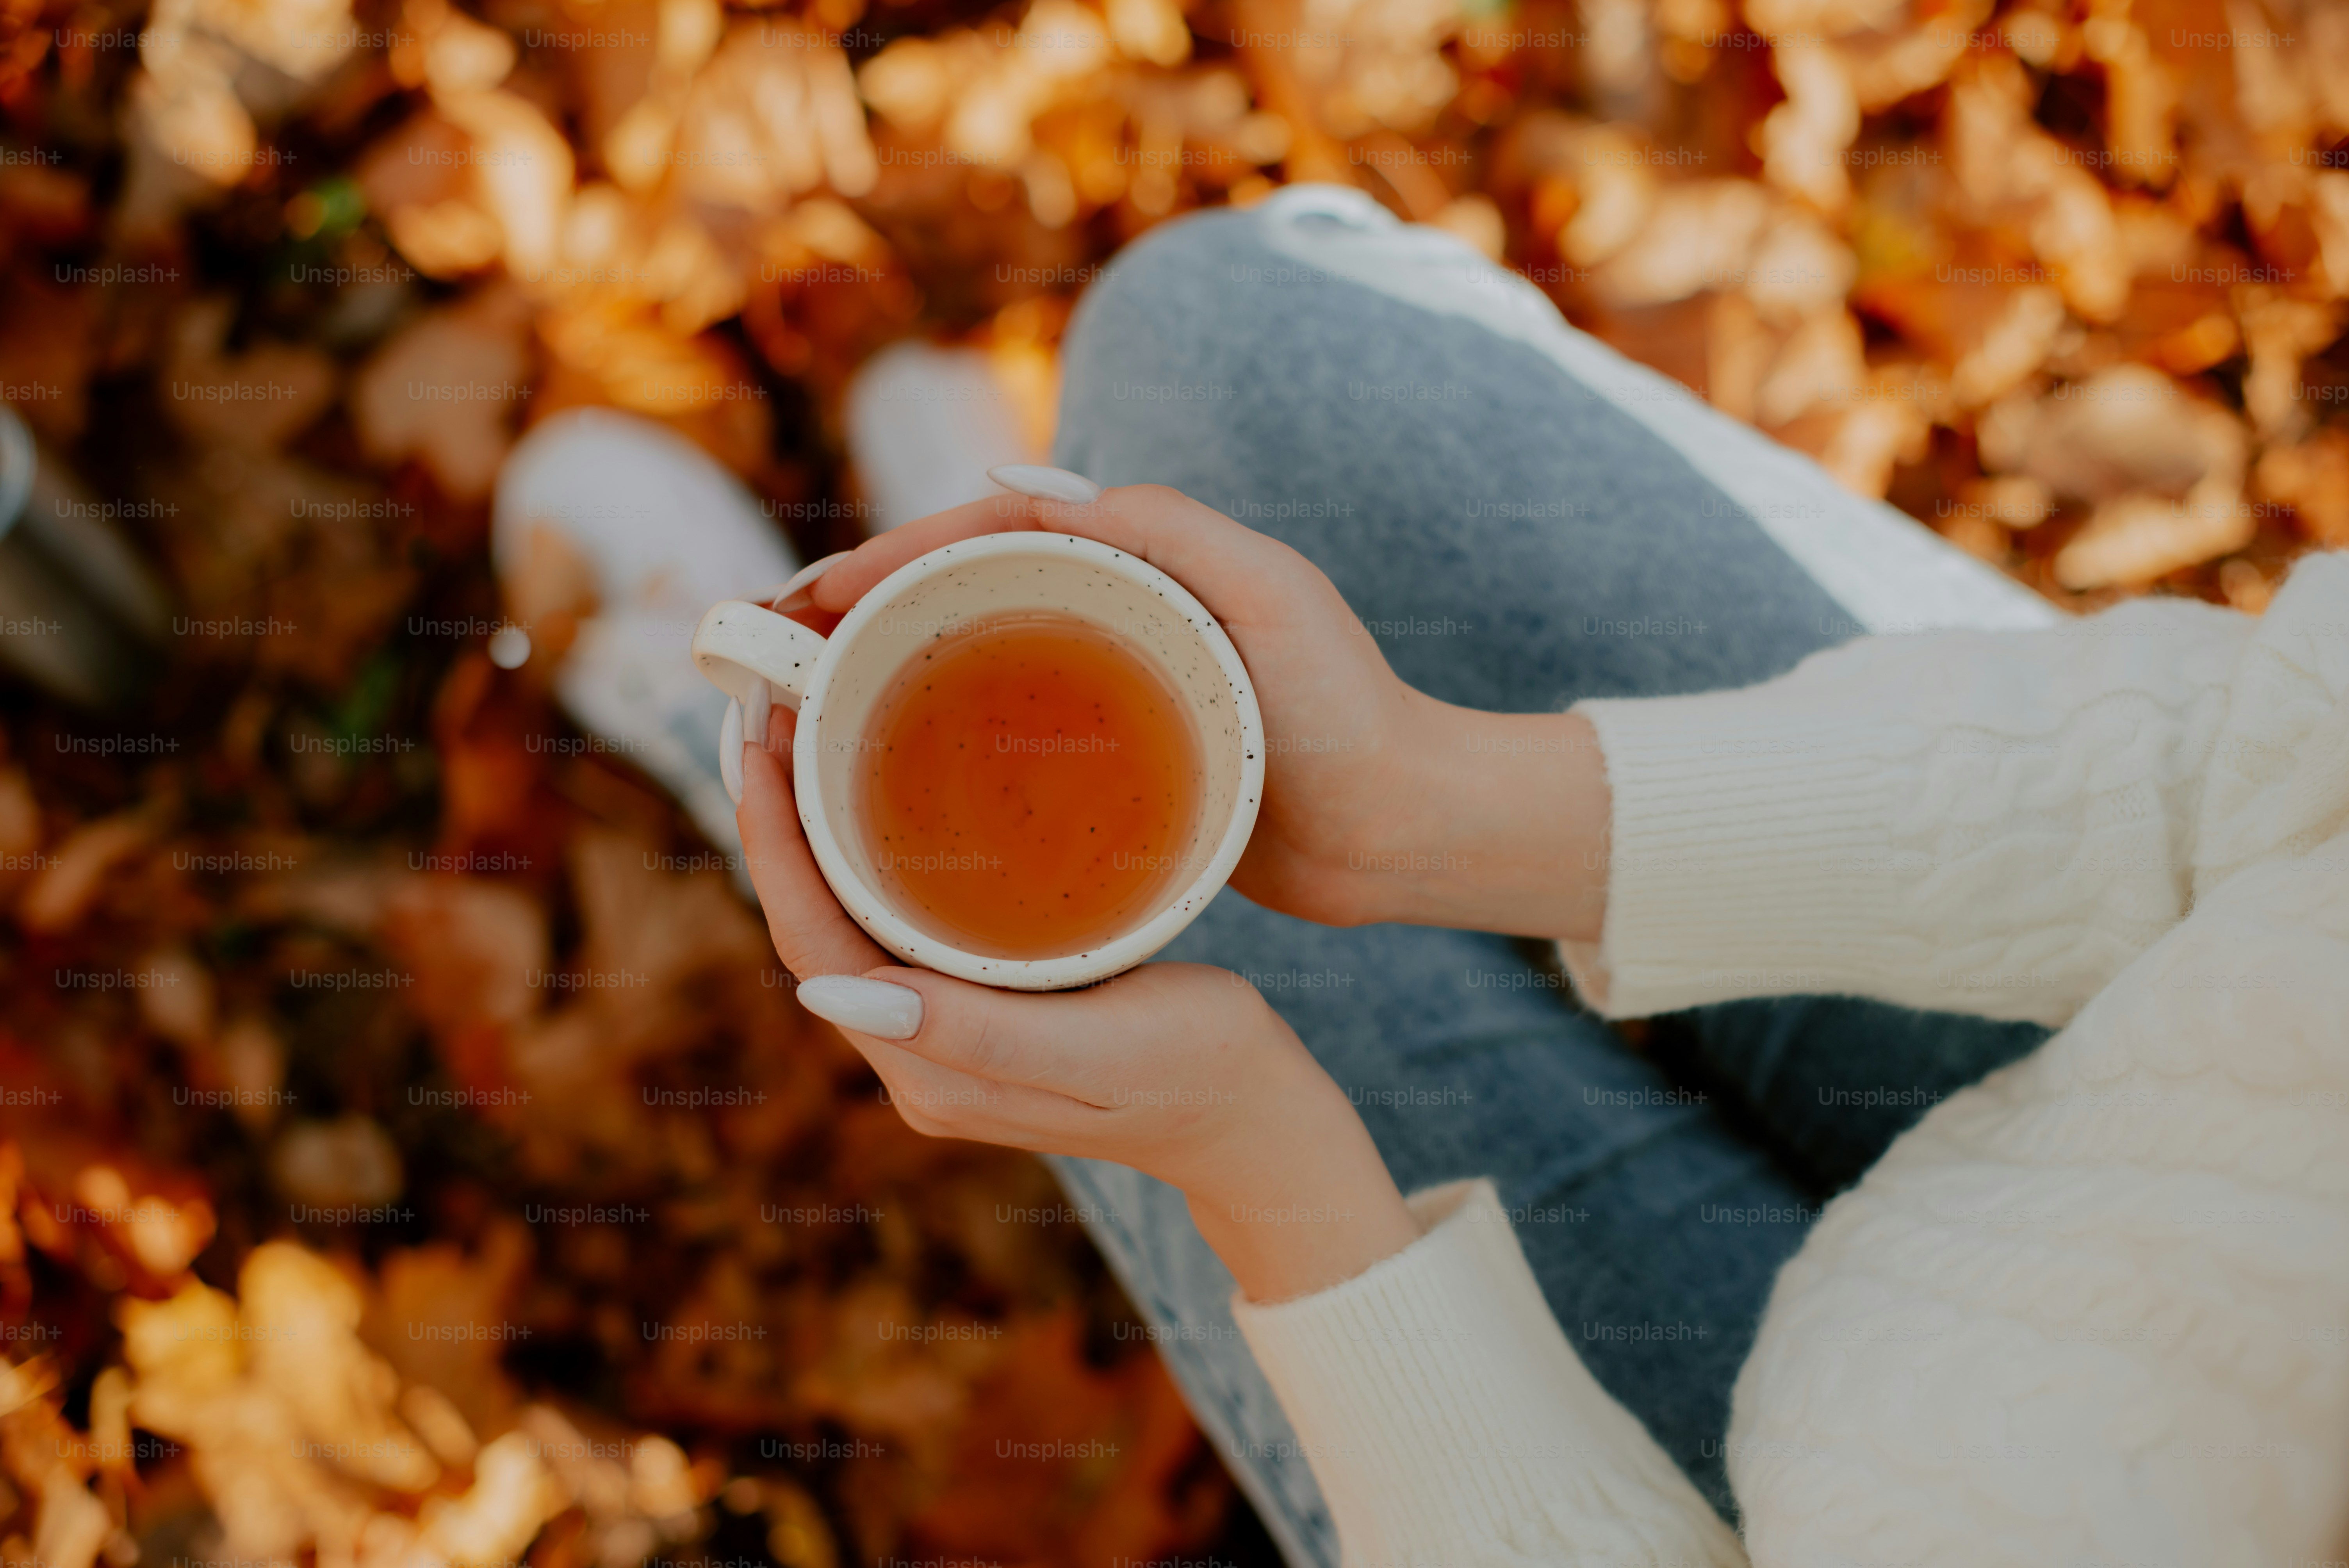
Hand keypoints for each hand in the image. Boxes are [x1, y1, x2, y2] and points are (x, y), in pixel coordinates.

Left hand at [735, 736, 1418, 1301]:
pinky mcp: (981, 1015)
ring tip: (813, 738)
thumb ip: (968, 1031)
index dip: (774, 846)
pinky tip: (883, 800)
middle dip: (783, 826)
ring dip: (821, 837)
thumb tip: (827, 993)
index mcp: (929, 1069)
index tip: (759, 743)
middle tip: (776, 714)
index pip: (814, 945)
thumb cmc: (1198, 1070)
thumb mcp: (1093, 1047)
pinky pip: (899, 928)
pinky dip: (874, 858)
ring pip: (852, 925)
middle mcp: (919, 1060)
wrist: (1257, 1117)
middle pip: (816, 931)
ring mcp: (946, 1040)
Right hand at [809, 485, 1611, 941]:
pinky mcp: (1112, 769)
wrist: (1404, 827)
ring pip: (968, 667)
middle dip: (857, 613)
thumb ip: (1164, 530)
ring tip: (792, 710)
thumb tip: (1022, 489)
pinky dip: (935, 747)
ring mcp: (1108, 694)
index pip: (984, 537)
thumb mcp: (1268, 596)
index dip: (890, 559)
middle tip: (768, 651)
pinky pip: (1004, 743)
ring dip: (876, 676)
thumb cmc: (1349, 711)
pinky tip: (878, 783)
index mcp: (1136, 564)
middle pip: (957, 597)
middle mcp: (1113, 618)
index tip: (811, 597)